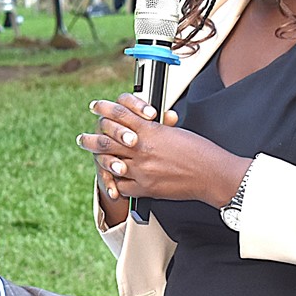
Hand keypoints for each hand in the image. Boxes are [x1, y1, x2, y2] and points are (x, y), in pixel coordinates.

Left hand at [78, 94, 243, 207]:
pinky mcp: (146, 188)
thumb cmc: (200, 152)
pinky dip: (116, 181)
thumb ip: (157, 128)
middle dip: (92, 139)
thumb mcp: (176, 132)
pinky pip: (122, 185)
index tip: (96, 107)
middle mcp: (142, 149)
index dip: (105, 109)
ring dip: (99, 160)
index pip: (120, 115)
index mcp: (150, 131)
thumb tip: (147, 122)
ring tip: (93, 163)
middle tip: (83, 138)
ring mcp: (142, 170)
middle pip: (107, 140)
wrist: (213, 175)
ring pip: (110, 163)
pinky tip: (114, 178)